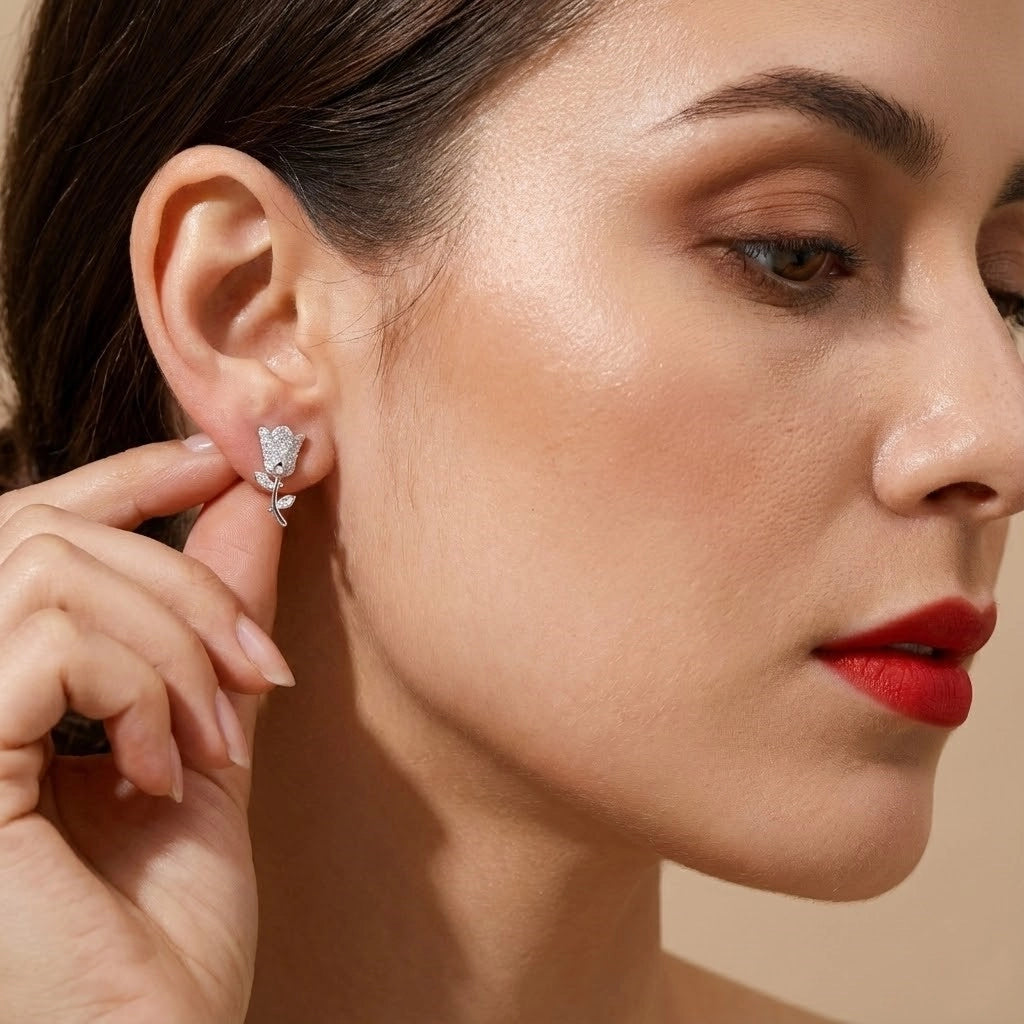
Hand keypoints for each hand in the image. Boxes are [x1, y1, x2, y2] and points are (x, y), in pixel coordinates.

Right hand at [0, 437, 289, 1022]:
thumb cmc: (166, 934)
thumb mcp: (201, 743)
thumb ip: (210, 627)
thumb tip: (245, 502)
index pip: (30, 537)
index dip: (124, 478)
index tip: (222, 462)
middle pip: (46, 538)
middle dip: (180, 580)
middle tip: (260, 664)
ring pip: (54, 577)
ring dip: (173, 646)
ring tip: (211, 742)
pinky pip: (51, 640)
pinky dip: (140, 688)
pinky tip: (162, 771)